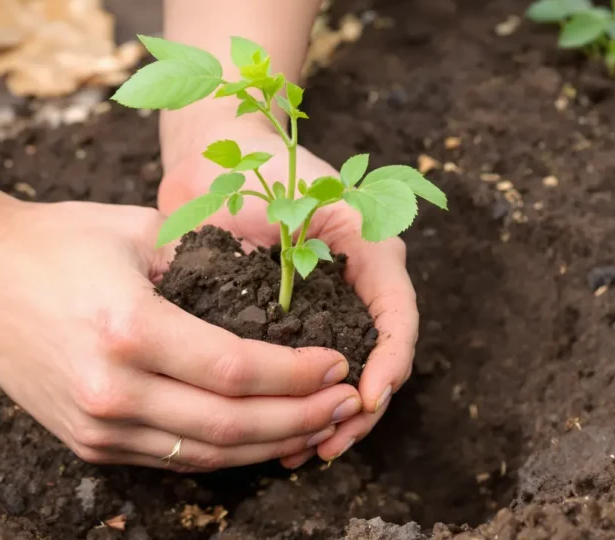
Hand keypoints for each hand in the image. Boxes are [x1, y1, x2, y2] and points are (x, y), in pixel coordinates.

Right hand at [0, 200, 362, 470]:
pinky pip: (173, 456)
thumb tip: (279, 287)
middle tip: (345, 402)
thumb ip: (210, 260)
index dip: (297, 375)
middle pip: (231, 426)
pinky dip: (223, 453)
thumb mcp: (140, 232)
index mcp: (129, 329)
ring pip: (205, 454)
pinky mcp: (87, 442)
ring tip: (317, 426)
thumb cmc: (58, 241)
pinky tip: (260, 438)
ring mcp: (96, 426)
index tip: (338, 364)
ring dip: (270, 446)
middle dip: (300, 419)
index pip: (237, 370)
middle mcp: (111, 390)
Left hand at [160, 124, 418, 466]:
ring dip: (332, 417)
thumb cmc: (252, 167)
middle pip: (380, 360)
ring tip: (305, 451)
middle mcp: (360, 284)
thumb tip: (316, 294)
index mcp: (371, 249)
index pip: (398, 319)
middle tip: (328, 444)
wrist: (216, 163)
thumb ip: (312, 239)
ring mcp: (334, 306)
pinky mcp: (304, 324)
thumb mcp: (289, 195)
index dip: (388, 365)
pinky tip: (284, 437)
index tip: (365, 400)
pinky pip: (315, 375)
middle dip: (359, 408)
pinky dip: (305, 407)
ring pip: (350, 376)